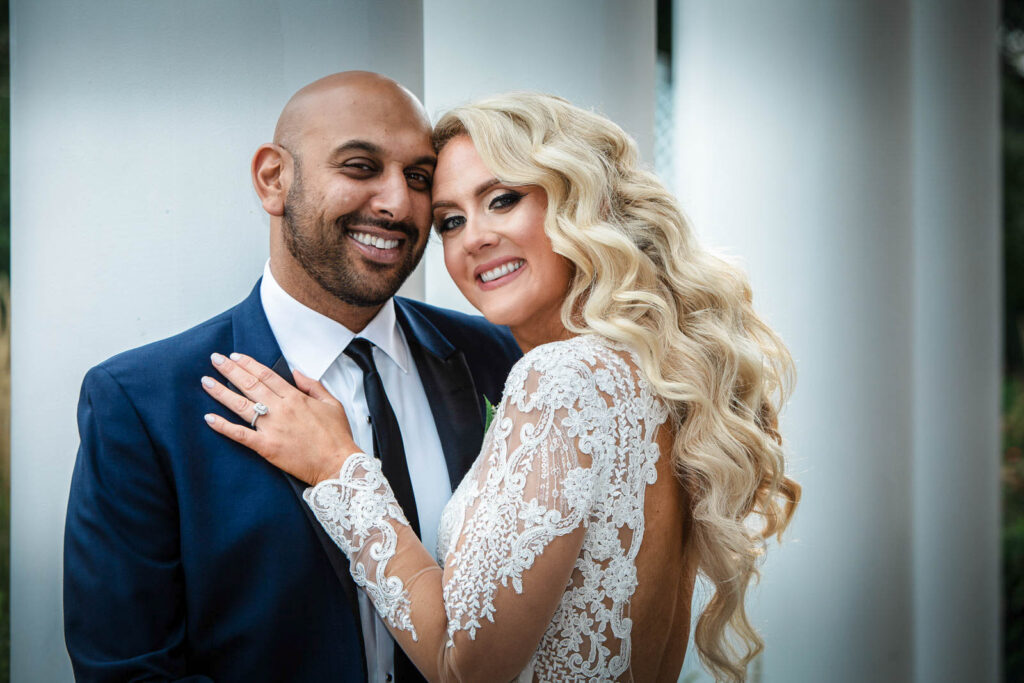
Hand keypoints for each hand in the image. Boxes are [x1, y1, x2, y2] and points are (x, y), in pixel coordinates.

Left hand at [201, 352, 359, 484]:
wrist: (338, 464)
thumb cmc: (337, 436)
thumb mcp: (332, 403)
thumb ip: (313, 385)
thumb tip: (296, 372)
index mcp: (296, 398)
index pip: (267, 375)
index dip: (249, 364)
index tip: (235, 356)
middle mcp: (281, 409)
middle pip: (250, 385)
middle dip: (230, 370)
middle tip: (215, 359)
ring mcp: (272, 428)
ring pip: (241, 405)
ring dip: (221, 392)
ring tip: (206, 381)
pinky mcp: (266, 447)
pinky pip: (240, 434)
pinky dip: (223, 426)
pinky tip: (209, 418)